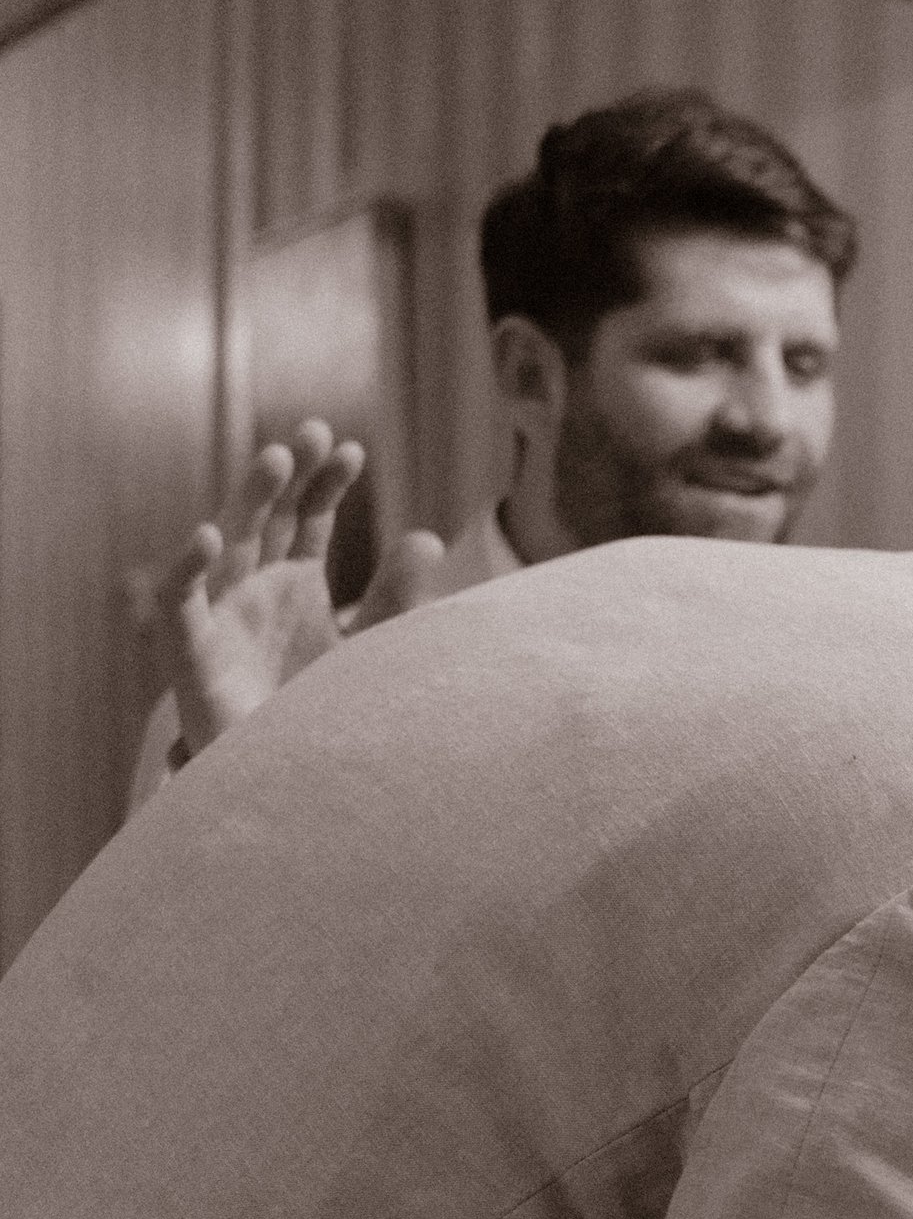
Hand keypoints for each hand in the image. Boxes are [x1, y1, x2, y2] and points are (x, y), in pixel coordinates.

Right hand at [139, 425, 447, 754]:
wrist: (290, 787)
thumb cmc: (324, 714)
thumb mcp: (371, 650)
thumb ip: (397, 599)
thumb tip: (428, 538)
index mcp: (297, 584)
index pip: (308, 518)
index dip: (324, 483)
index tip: (353, 450)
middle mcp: (256, 590)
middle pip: (269, 518)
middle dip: (287, 474)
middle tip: (312, 430)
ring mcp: (221, 618)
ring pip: (227, 546)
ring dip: (247, 500)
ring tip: (275, 459)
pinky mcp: (190, 656)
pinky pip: (178, 607)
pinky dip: (187, 571)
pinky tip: (207, 537)